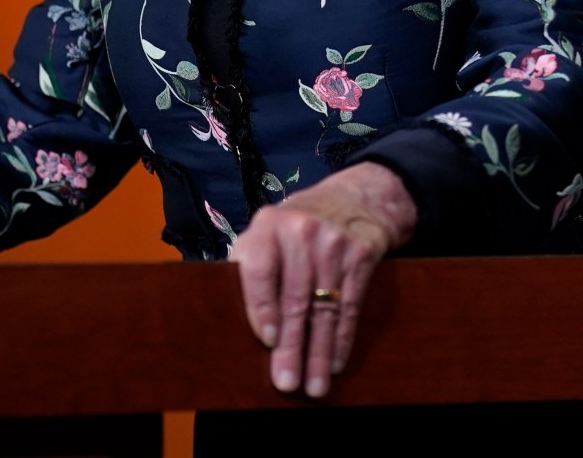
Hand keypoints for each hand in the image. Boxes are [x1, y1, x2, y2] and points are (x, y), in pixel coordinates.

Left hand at [231, 162, 417, 398]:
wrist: (359, 195)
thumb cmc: (300, 222)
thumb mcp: (269, 227)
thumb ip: (247, 259)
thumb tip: (220, 306)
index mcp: (269, 225)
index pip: (259, 268)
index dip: (261, 307)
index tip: (265, 341)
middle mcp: (302, 232)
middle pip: (294, 299)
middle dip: (291, 347)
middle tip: (286, 382)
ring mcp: (335, 244)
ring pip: (324, 309)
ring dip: (318, 353)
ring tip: (313, 386)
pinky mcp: (362, 256)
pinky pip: (350, 306)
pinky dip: (342, 339)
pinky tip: (334, 362)